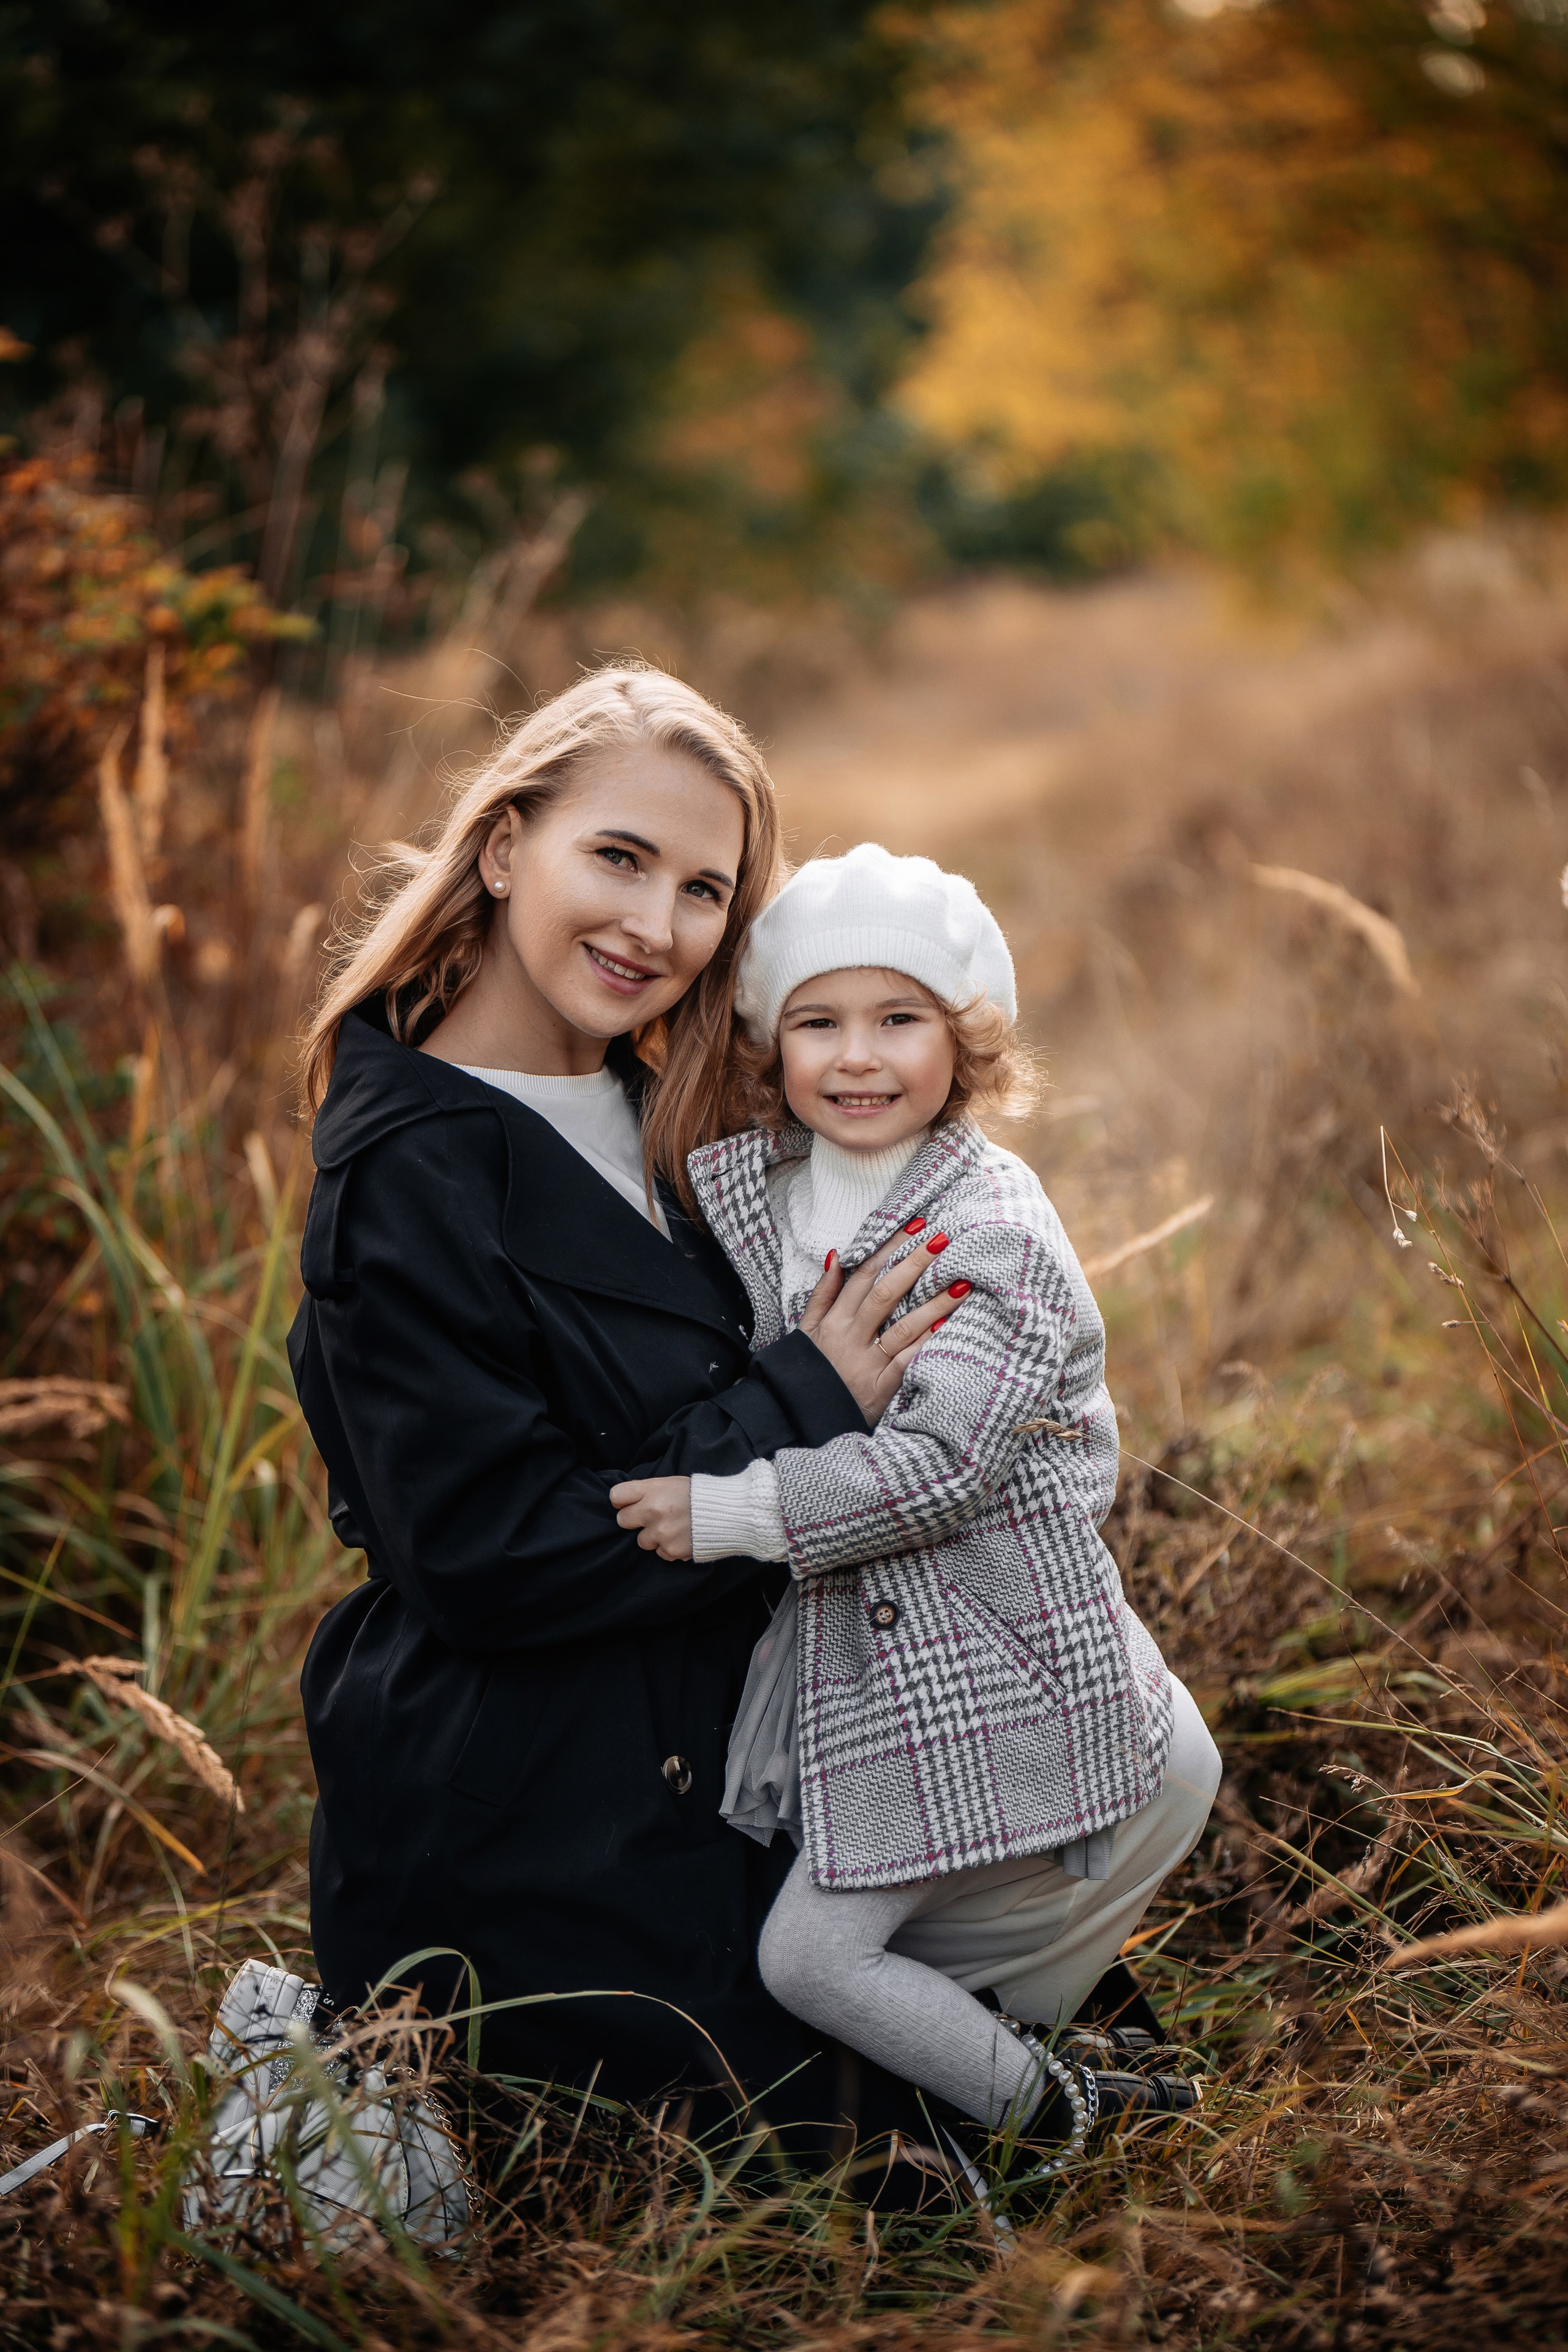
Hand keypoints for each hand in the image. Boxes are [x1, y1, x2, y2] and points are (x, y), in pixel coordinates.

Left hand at [610, 1474, 693, 1560]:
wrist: (729, 1513)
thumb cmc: (699, 1495)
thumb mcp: (672, 1483)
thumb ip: (649, 1490)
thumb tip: (629, 1499)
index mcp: (653, 1490)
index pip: (616, 1496)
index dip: (622, 1501)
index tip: (629, 1503)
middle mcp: (652, 1512)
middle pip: (622, 1520)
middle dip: (634, 1519)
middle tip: (650, 1517)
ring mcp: (661, 1533)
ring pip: (641, 1541)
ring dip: (653, 1536)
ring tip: (673, 1528)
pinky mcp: (671, 1550)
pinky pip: (660, 1552)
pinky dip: (669, 1547)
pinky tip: (682, 1537)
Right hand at [798, 1222, 967, 1422]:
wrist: (797, 1419)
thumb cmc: (808, 1372)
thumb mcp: (806, 1330)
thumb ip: (823, 1294)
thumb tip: (837, 1256)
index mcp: (834, 1319)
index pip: (865, 1274)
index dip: (891, 1248)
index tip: (916, 1227)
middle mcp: (850, 1336)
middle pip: (886, 1293)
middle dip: (915, 1264)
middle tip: (943, 1240)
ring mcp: (866, 1362)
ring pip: (902, 1326)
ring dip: (933, 1304)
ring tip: (961, 1283)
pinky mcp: (879, 1388)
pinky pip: (906, 1362)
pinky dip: (925, 1344)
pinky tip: (947, 1327)